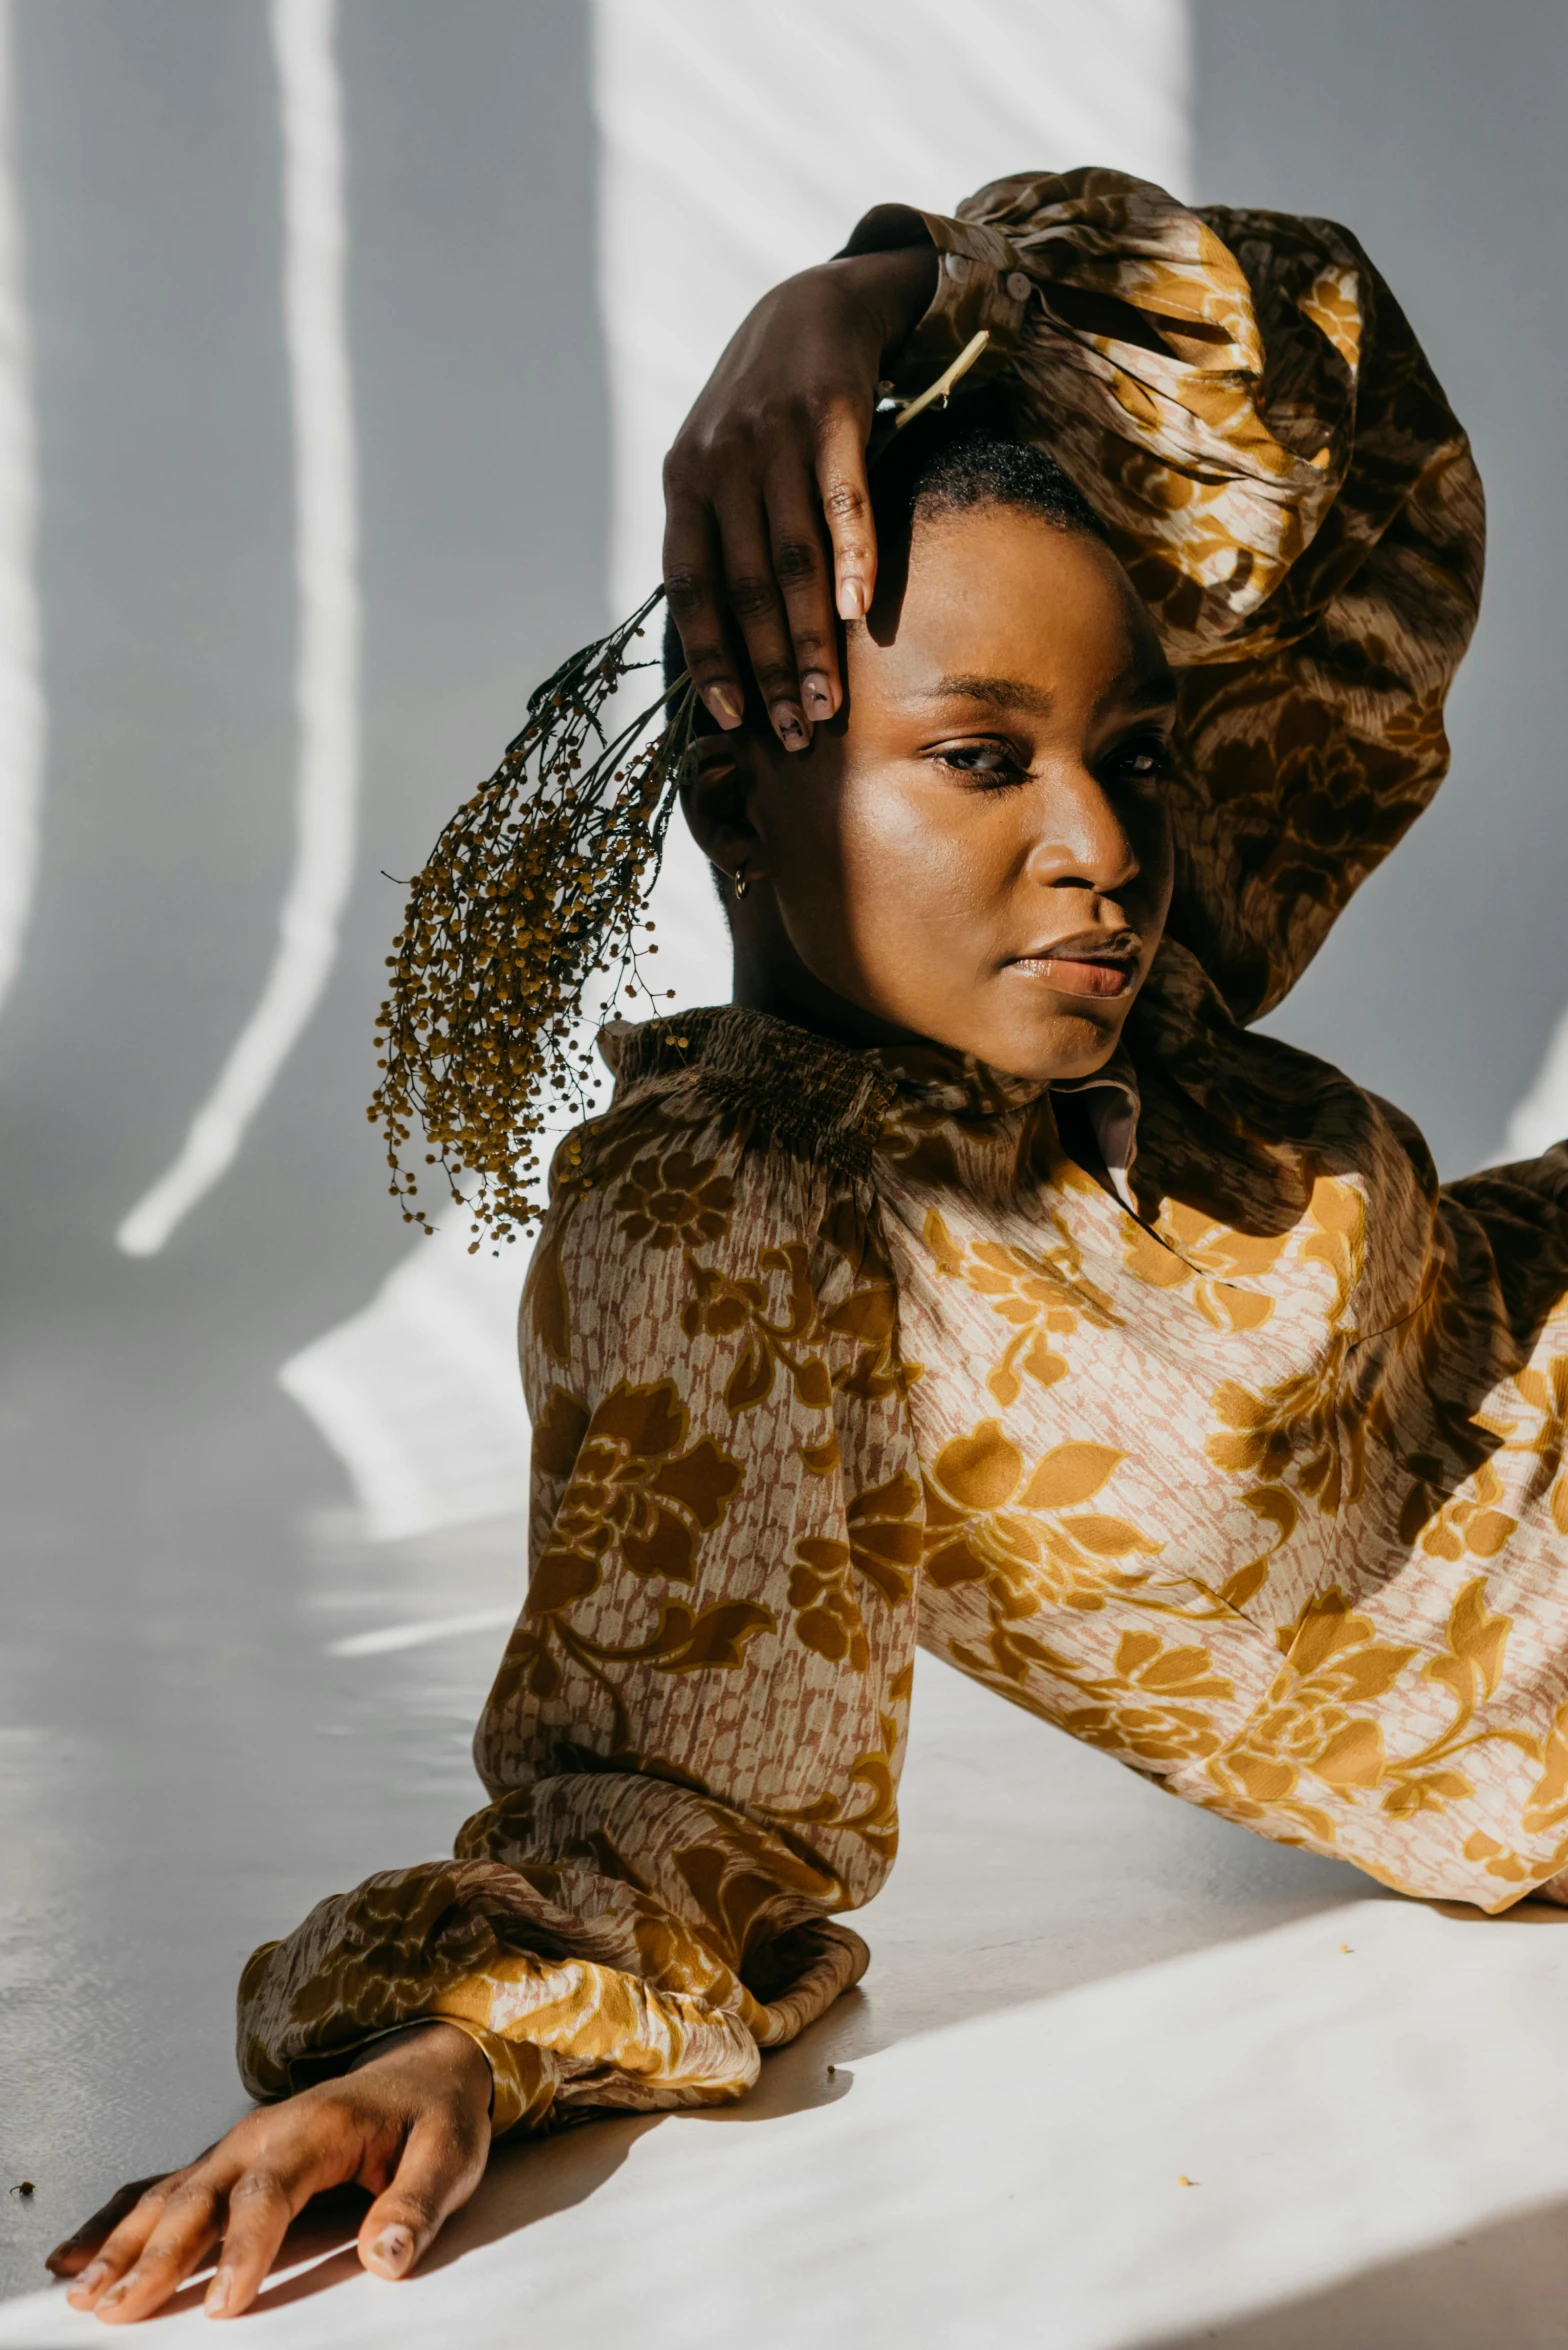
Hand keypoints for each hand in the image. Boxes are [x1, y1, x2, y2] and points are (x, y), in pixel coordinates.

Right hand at [45, 2021, 492, 2323]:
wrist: (424, 2065)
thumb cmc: (434, 2114)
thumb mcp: (449, 2155)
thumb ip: (417, 2205)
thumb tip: (387, 2258)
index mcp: (317, 2128)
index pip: (269, 2193)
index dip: (243, 2251)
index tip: (220, 2307)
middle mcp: (264, 2133)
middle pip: (201, 2196)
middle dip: (156, 2254)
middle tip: (116, 2309)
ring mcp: (239, 2146)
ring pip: (170, 2195)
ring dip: (123, 2242)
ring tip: (81, 2292)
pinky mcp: (229, 2163)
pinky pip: (163, 2189)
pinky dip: (117, 2220)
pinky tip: (76, 2255)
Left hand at [662, 241, 936, 750]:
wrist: (814, 302)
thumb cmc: (762, 408)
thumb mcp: (715, 460)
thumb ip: (711, 534)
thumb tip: (716, 638)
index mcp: (685, 481)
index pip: (689, 584)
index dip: (710, 653)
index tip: (730, 718)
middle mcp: (723, 460)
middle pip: (748, 585)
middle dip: (770, 668)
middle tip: (797, 733)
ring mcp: (778, 437)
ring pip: (795, 557)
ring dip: (812, 638)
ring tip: (828, 701)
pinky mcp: (833, 415)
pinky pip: (844, 501)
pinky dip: (853, 558)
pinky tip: (859, 613)